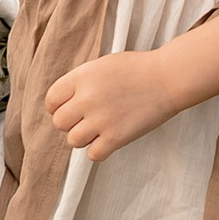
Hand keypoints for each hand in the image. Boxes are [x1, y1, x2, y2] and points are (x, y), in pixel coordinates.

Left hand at [43, 48, 181, 161]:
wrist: (167, 79)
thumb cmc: (137, 69)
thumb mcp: (101, 65)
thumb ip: (80, 82)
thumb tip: (64, 102)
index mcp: (81, 77)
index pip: (51, 100)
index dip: (58, 107)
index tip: (70, 108)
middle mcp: (87, 99)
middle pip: (59, 123)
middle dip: (71, 123)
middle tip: (87, 119)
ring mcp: (101, 120)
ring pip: (73, 141)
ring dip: (84, 138)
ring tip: (99, 129)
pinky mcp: (116, 138)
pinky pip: (93, 155)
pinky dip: (99, 150)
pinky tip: (109, 140)